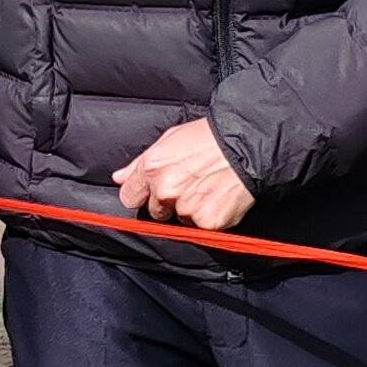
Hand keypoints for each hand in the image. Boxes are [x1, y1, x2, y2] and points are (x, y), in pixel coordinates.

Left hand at [113, 119, 256, 231]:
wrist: (247, 146)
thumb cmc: (210, 138)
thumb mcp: (170, 139)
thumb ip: (140, 162)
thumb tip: (119, 177)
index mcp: (152, 169)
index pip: (129, 197)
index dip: (140, 195)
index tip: (151, 193)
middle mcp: (166, 191)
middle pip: (155, 211)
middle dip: (168, 203)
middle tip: (190, 184)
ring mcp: (186, 209)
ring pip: (179, 220)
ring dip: (190, 210)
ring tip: (207, 188)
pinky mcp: (207, 223)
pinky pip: (201, 228)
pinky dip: (209, 217)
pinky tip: (218, 198)